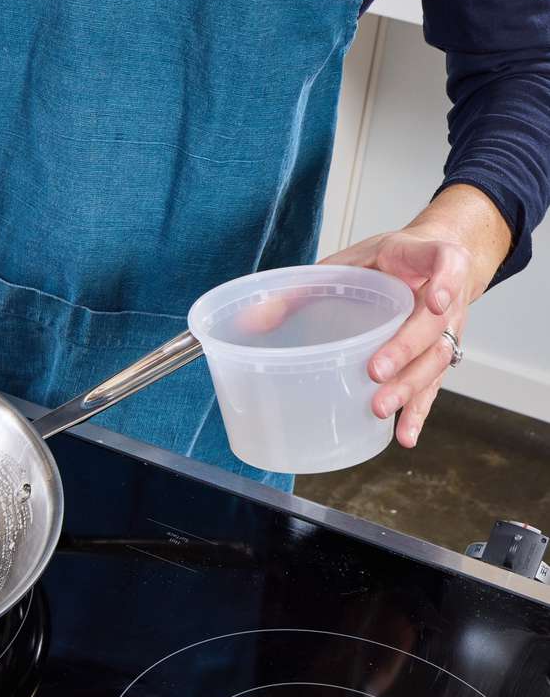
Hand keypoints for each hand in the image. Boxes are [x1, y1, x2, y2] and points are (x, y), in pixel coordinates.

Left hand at [320, 185, 508, 448]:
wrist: (432, 261)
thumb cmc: (385, 262)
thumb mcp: (345, 263)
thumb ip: (300, 288)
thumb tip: (249, 321)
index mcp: (419, 262)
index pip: (447, 262)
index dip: (447, 281)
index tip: (436, 301)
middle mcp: (442, 297)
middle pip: (434, 325)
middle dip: (405, 349)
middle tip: (376, 372)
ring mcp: (445, 329)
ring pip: (435, 359)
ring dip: (408, 387)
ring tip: (380, 407)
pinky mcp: (436, 357)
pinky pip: (432, 386)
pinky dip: (417, 411)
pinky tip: (404, 435)